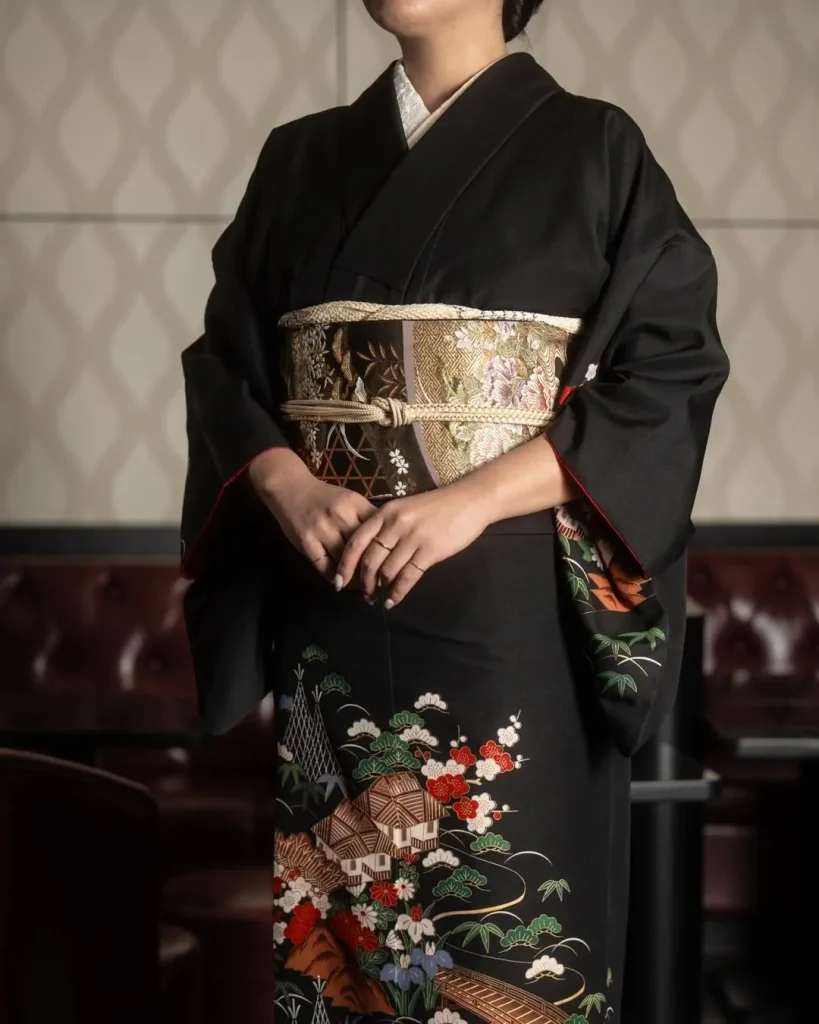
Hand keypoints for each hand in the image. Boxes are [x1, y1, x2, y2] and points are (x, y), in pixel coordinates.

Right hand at [248, 448, 376, 580]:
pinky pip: (324, 567)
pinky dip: (335, 578)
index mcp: (355, 504)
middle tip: (380, 583)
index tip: (391, 564)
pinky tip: (341, 583)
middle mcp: (340, 516)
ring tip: (363, 587)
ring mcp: (322, 530)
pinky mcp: (306, 542)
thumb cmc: (324, 497)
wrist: (290, 488)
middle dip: (373, 568)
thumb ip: (366, 518)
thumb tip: (386, 542)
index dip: (386, 550)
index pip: (377, 530)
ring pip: (345, 561)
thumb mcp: (350, 500)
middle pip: (362, 549)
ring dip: (355, 578)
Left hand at [334, 480, 493, 606]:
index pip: (356, 541)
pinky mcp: (430, 551)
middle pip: (369, 560)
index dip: (345, 564)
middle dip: (363, 582)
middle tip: (363, 594)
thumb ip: (387, 526)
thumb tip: (370, 554)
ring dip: (380, 589)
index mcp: (385, 513)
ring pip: (387, 570)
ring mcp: (413, 538)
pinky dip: (398, 592)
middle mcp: (395, 525)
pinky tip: (394, 600)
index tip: (339, 581)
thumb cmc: (437, 506)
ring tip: (378, 599)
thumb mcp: (405, 509)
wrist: (469, 500)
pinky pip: (408, 576)